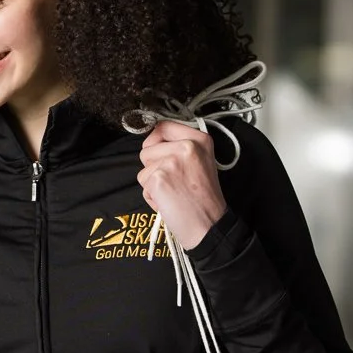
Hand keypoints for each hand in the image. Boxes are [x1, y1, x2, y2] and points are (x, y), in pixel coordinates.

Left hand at [136, 120, 227, 250]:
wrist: (209, 226)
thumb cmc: (204, 199)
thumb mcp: (202, 162)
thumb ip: (181, 147)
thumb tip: (153, 140)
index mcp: (200, 139)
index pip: (163, 126)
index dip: (155, 141)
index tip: (159, 155)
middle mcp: (187, 146)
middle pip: (147, 148)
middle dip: (153, 166)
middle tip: (175, 181)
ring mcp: (172, 161)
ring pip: (143, 168)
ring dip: (153, 183)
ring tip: (174, 192)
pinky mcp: (159, 178)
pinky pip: (143, 185)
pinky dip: (152, 197)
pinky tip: (169, 202)